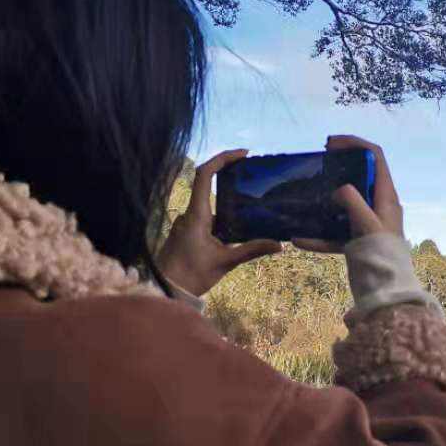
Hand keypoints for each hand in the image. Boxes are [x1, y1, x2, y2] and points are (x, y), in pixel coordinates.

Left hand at [155, 149, 281, 295]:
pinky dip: (222, 217)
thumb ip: (251, 250)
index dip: (222, 159)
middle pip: (208, 183)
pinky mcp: (187, 232)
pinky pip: (206, 217)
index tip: (243, 155)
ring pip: (209, 204)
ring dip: (228, 202)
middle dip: (230, 176)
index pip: (204, 174)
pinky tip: (237, 228)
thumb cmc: (192, 275)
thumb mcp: (225, 262)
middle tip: (252, 174)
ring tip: (251, 205)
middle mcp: (189, 213)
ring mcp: (186, 222)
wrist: (166, 290)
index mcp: (196, 214)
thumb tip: (279, 245)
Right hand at [291, 134, 403, 253]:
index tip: (331, 144)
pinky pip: (336, 233)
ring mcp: (368, 224)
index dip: (355, 144)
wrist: (385, 292)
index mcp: (386, 197)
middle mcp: (379, 206)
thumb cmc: (381, 256)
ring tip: (308, 193)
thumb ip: (352, 201)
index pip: (375, 157)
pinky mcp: (359, 241)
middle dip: (339, 167)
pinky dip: (320, 236)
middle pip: (360, 176)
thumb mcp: (366, 224)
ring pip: (346, 203)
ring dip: (327, 199)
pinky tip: (300, 240)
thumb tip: (339, 189)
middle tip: (319, 162)